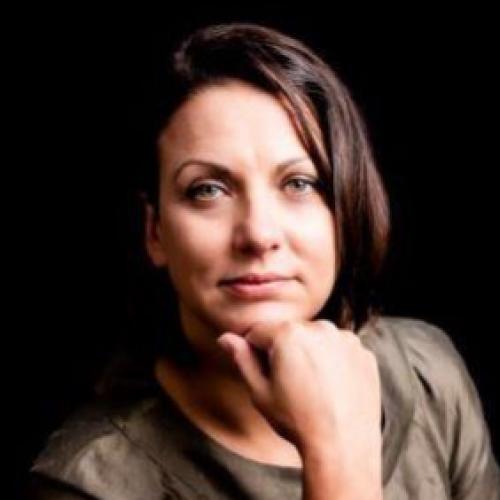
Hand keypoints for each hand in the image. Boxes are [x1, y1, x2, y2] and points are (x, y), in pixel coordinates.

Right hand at [217, 319, 381, 492]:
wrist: (343, 447)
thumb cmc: (297, 420)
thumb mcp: (260, 392)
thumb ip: (242, 359)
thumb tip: (225, 338)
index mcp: (289, 333)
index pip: (259, 332)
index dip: (255, 352)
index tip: (265, 374)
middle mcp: (320, 327)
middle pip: (289, 332)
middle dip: (284, 350)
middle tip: (290, 384)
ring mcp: (346, 339)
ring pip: (315, 339)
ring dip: (310, 353)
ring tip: (313, 387)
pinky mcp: (363, 352)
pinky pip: (339, 349)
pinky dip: (334, 361)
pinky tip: (332, 386)